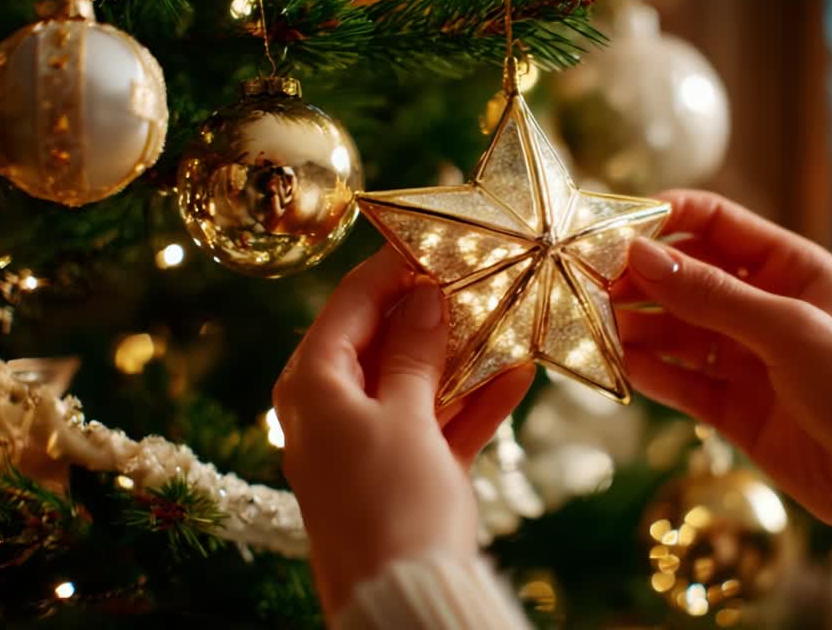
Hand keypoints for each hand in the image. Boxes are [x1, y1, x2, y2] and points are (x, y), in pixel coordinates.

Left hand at [272, 247, 534, 614]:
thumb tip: (426, 295)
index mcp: (312, 384)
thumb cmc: (390, 501)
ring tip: (506, 315)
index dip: (391, 266)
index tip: (435, 237)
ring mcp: (368, 440)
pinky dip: (472, 401)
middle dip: (433, 309)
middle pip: (383, 338)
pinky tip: (518, 374)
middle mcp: (331, 407)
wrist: (398, 598)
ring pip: (416, 379)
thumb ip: (415, 352)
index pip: (349, 304)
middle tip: (478, 274)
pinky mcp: (403, 472)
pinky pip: (437, 422)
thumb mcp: (405, 416)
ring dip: (461, 353)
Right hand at [615, 190, 831, 590]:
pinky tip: (618, 367)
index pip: (714, 223)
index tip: (612, 227)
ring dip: (636, 327)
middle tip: (587, 284)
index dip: (664, 218)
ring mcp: (747, 360)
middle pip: (685, 278)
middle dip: (638, 278)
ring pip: (676, 332)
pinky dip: (650, 373)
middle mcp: (764, 308)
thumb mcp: (790, 330)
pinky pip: (681, 382)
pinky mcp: (735, 410)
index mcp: (790, 269)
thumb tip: (639, 255)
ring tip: (592, 327)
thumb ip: (712, 296)